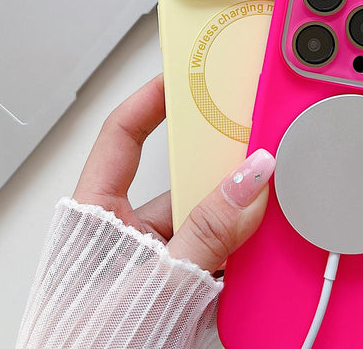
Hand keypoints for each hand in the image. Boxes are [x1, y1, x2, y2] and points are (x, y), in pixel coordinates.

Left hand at [73, 74, 274, 272]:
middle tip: (248, 145)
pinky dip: (242, 247)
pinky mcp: (182, 285)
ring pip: (204, 219)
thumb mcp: (158, 282)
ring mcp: (157, 260)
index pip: (120, 138)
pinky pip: (218, 252)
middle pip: (177, 180)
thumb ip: (206, 236)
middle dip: (216, 169)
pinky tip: (262, 245)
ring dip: (234, 215)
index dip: (149, 101)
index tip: (179, 77)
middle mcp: (128, 234)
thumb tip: (247, 186)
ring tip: (264, 203)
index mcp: (99, 219)